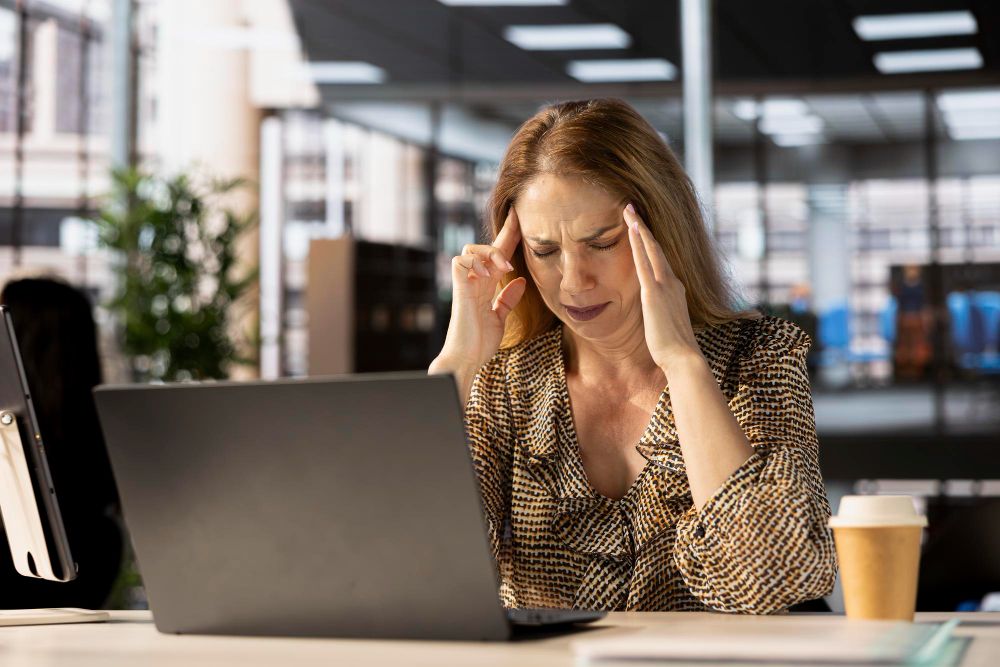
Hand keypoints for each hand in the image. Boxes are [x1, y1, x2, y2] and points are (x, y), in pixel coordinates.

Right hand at [431, 207, 526, 389]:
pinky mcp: (458, 289)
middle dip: (505, 234)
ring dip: (490, 253)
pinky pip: (460, 261)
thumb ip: (507, 299)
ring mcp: (465, 284)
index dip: (510, 238)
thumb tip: (520, 281)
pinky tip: (489, 275)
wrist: (467, 359)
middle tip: (518, 228)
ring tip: (504, 268)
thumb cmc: (480, 342)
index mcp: (486, 286)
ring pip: (471, 248)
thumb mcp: (500, 318)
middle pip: (488, 246)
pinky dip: (475, 263)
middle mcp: (475, 281)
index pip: (499, 256)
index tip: (521, 219)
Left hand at [624, 203, 701, 373]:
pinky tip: (632, 228)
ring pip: (651, 249)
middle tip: (631, 208)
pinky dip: (639, 243)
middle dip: (644, 227)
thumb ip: (662, 313)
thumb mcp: (667, 324)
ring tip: (628, 209)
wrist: (683, 358)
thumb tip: (656, 313)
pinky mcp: (653, 293)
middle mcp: (672, 283)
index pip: (660, 261)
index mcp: (675, 290)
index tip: (641, 229)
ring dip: (640, 227)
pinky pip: (644, 262)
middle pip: (656, 248)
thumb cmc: (675, 348)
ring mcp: (664, 286)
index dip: (650, 243)